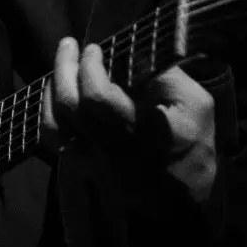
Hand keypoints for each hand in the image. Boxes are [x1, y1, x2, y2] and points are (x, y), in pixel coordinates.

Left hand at [40, 37, 218, 201]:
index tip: (94, 48)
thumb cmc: (194, 144)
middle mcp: (114, 148)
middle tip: (68, 45)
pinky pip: (54, 142)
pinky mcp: (86, 169)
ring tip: (60, 66)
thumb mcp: (197, 104)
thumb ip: (167, 76)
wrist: (185, 201)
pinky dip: (48, 113)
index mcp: (144, 130)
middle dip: (64, 68)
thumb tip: (134, 51)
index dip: (89, 67)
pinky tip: (54, 95)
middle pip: (71, 106)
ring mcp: (95, 162)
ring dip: (52, 88)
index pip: (99, 97)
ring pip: (55, 124)